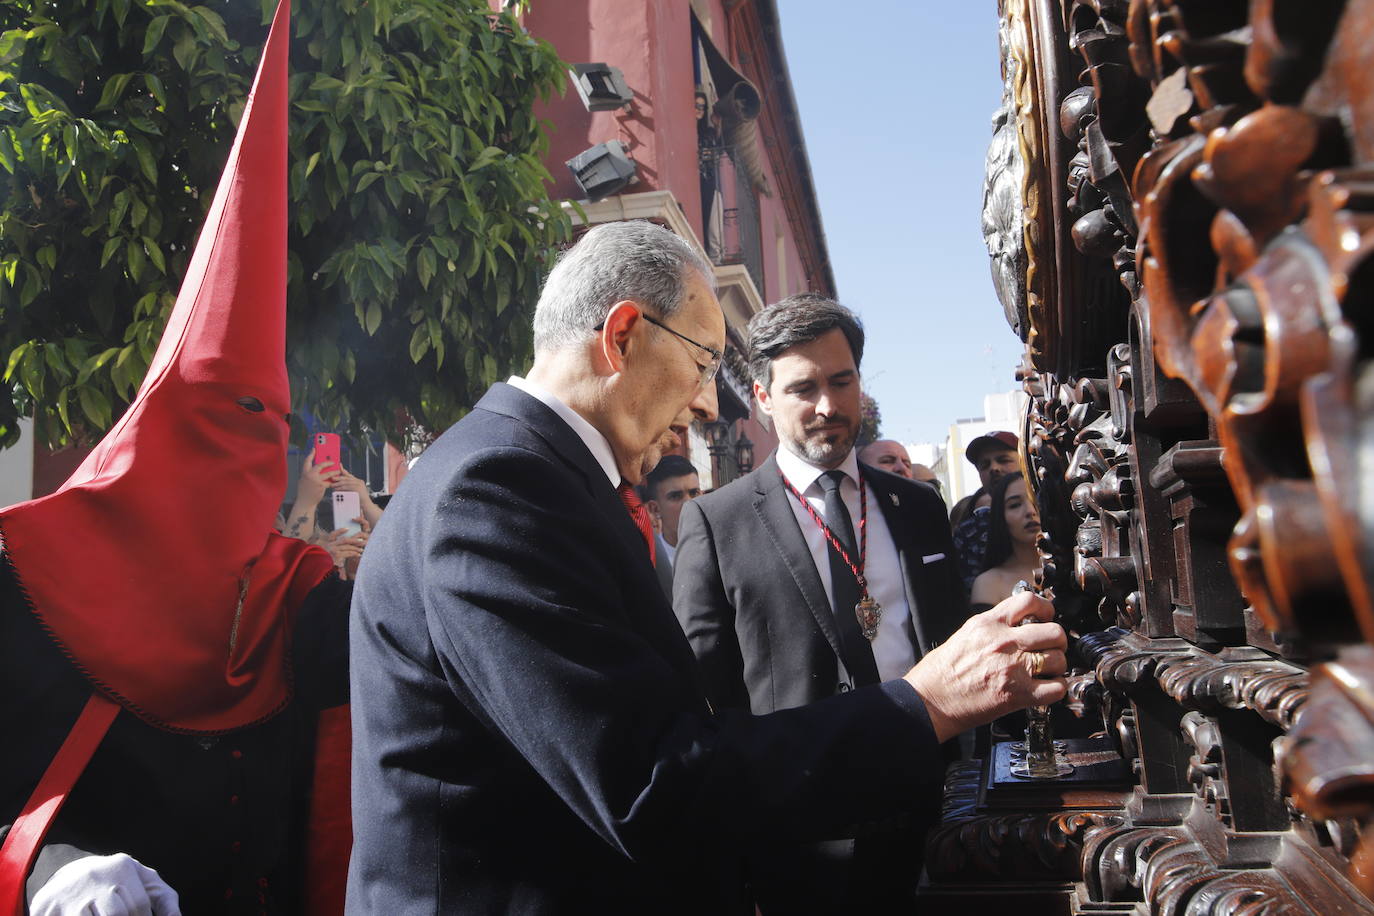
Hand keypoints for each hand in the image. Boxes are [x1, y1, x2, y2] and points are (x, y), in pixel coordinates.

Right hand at [31, 853, 179, 915]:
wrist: (64, 876)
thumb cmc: (113, 883)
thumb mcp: (140, 881)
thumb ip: (163, 897)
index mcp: (122, 867)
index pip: (140, 905)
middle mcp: (97, 876)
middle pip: (119, 914)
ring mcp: (73, 894)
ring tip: (104, 915)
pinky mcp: (51, 909)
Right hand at [297, 446, 340, 503]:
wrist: (305, 502)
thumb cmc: (305, 491)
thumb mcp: (304, 480)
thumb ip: (309, 474)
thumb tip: (318, 469)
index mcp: (304, 473)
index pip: (307, 461)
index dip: (311, 454)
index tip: (314, 449)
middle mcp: (309, 475)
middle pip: (320, 465)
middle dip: (328, 463)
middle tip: (333, 462)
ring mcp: (316, 480)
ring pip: (328, 473)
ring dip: (334, 472)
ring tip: (338, 471)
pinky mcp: (321, 486)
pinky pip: (329, 482)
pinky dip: (333, 481)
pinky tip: (336, 481)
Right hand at [321, 524, 368, 578]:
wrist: (318, 568)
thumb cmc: (323, 563)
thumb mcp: (325, 555)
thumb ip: (333, 550)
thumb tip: (342, 549)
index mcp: (327, 544)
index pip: (333, 534)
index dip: (340, 531)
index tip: (347, 529)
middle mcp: (330, 545)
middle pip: (344, 540)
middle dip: (354, 540)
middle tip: (362, 540)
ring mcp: (333, 550)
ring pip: (347, 546)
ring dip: (356, 547)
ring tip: (362, 549)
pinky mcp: (337, 556)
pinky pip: (348, 553)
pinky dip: (354, 553)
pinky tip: (358, 554)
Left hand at [333, 468, 383, 525]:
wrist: (367, 505)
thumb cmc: (359, 500)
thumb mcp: (354, 492)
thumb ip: (348, 488)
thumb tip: (339, 485)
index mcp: (358, 481)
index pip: (350, 475)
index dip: (344, 470)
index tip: (339, 466)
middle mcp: (359, 481)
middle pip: (347, 477)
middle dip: (339, 477)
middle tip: (332, 478)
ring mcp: (359, 484)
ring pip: (346, 482)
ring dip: (338, 484)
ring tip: (333, 485)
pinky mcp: (358, 488)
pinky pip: (347, 487)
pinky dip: (341, 488)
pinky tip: (336, 489)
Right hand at [903, 592, 1066, 742]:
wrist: (930, 700)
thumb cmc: (941, 672)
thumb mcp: (965, 634)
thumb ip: (993, 626)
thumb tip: (1017, 624)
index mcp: (988, 624)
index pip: (1029, 601)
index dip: (1045, 608)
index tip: (1046, 617)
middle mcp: (1004, 642)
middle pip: (1053, 631)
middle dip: (1057, 641)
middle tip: (1051, 648)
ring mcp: (1013, 668)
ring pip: (1058, 659)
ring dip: (1057, 666)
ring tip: (1047, 671)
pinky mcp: (1018, 695)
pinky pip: (1056, 688)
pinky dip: (1057, 688)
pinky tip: (1047, 688)